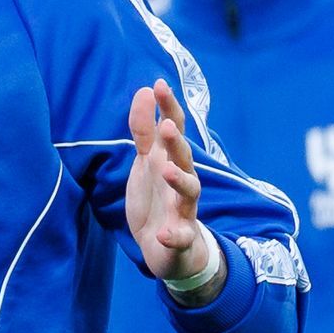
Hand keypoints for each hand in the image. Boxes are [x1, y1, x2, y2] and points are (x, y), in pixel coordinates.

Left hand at [123, 84, 214, 291]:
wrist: (168, 248)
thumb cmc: (157, 198)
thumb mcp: (146, 161)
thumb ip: (144, 128)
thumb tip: (146, 89)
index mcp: (169, 161)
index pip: (173, 130)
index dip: (168, 108)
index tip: (159, 84)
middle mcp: (180, 181)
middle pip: (183, 158)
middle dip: (177, 143)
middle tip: (168, 126)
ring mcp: (183, 210)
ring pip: (189, 192)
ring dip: (180, 180)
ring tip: (167, 170)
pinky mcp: (181, 238)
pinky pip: (180, 236)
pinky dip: (174, 235)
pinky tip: (163, 234)